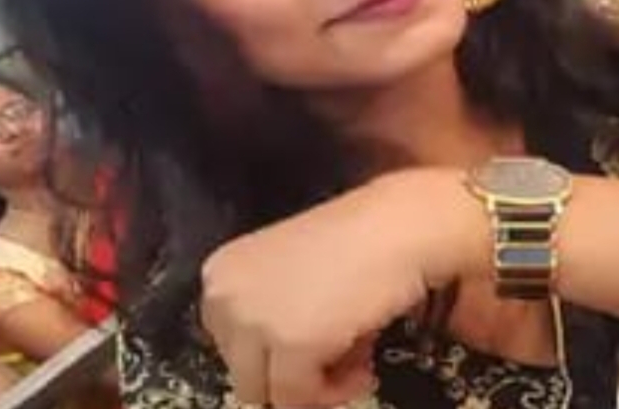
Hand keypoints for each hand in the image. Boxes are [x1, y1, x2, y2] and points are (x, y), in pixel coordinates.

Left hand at [200, 168, 486, 406]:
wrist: (398, 226)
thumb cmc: (356, 240)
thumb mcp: (293, 275)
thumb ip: (273, 317)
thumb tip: (278, 375)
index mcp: (220, 274)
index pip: (229, 343)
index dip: (273, 353)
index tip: (310, 348)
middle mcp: (223, 296)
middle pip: (243, 372)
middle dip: (291, 373)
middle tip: (339, 358)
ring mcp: (253, 322)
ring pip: (265, 393)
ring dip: (312, 386)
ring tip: (356, 361)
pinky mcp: (289, 346)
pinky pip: (298, 398)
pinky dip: (335, 392)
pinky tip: (365, 366)